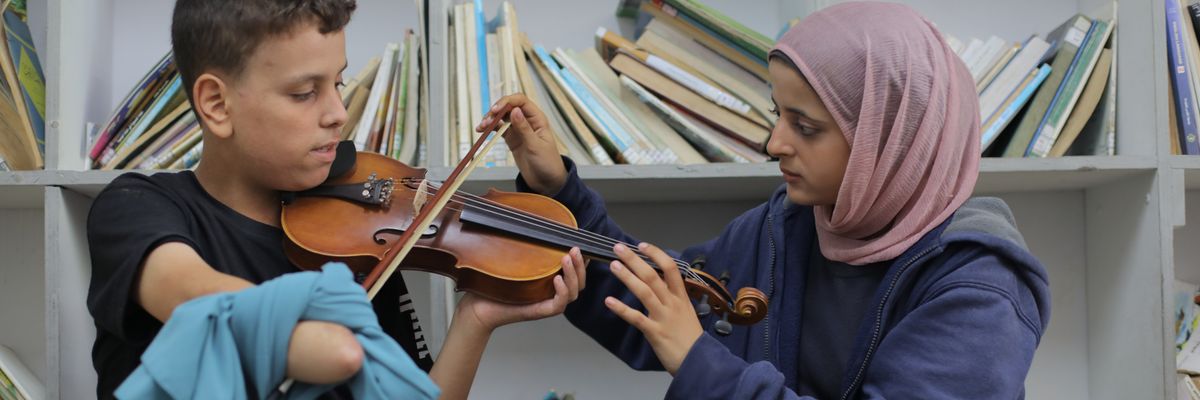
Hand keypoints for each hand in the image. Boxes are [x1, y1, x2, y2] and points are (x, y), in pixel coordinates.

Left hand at [455, 247, 586, 331]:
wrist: (477, 307)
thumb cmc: (490, 283)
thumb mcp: (510, 259)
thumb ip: (522, 246)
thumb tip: (526, 221)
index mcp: (548, 281)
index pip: (574, 273)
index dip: (581, 261)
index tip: (580, 245)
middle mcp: (550, 293)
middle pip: (578, 282)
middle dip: (580, 265)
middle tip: (575, 249)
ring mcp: (545, 303)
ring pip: (572, 293)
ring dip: (573, 275)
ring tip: (566, 259)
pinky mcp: (538, 312)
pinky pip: (559, 305)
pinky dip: (562, 292)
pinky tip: (557, 279)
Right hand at [476, 94, 566, 194]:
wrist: (546, 181)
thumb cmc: (547, 163)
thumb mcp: (536, 146)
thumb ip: (524, 129)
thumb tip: (515, 111)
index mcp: (537, 119)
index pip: (521, 101)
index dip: (507, 102)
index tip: (496, 110)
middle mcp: (527, 121)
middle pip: (509, 107)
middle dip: (496, 111)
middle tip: (486, 120)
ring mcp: (518, 129)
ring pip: (502, 117)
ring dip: (491, 119)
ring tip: (481, 127)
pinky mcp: (512, 138)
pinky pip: (499, 129)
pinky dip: (490, 128)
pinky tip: (482, 130)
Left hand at [605, 242, 703, 374]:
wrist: (699, 361)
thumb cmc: (691, 338)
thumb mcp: (687, 313)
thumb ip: (674, 299)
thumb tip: (662, 286)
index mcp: (681, 297)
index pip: (670, 268)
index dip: (656, 254)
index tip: (641, 245)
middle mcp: (672, 303)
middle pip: (653, 275)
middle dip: (634, 260)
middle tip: (618, 248)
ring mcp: (663, 317)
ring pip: (644, 291)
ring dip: (627, 277)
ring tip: (613, 265)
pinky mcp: (655, 332)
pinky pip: (636, 318)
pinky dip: (622, 309)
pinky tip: (609, 301)